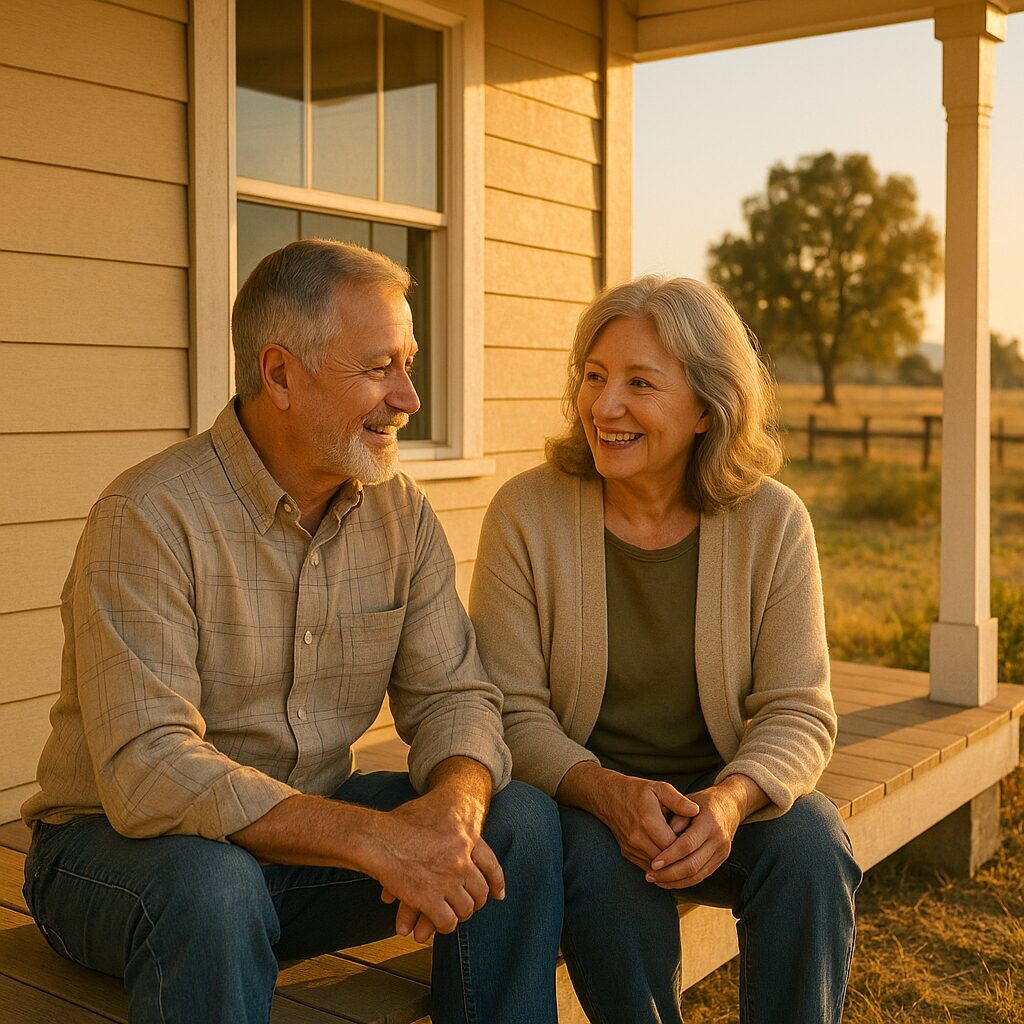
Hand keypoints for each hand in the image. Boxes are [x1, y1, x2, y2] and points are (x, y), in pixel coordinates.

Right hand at [363, 786, 504, 942]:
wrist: (376, 837)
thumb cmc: (400, 823)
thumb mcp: (436, 816)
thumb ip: (453, 829)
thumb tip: (463, 830)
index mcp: (465, 837)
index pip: (491, 865)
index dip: (496, 882)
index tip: (498, 894)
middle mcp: (461, 858)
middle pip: (480, 891)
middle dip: (474, 901)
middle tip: (467, 906)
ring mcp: (447, 879)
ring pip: (466, 909)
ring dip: (459, 914)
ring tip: (450, 914)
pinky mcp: (429, 898)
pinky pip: (447, 921)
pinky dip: (443, 926)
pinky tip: (437, 923)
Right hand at [593, 770, 699, 870]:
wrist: (608, 796)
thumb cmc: (637, 791)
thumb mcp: (659, 788)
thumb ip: (678, 800)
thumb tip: (696, 811)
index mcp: (648, 821)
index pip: (674, 844)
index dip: (688, 846)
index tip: (696, 841)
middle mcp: (637, 837)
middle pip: (666, 859)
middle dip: (680, 858)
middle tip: (693, 853)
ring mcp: (630, 847)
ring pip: (657, 867)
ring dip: (670, 864)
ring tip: (683, 858)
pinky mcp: (626, 853)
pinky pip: (646, 867)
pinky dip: (659, 866)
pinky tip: (669, 860)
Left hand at [645, 783, 744, 888]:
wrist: (728, 806)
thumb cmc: (703, 802)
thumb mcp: (688, 801)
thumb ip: (676, 818)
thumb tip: (662, 838)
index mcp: (709, 822)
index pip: (688, 845)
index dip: (670, 856)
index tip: (654, 863)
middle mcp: (718, 840)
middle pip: (693, 865)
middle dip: (670, 874)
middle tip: (651, 875)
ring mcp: (722, 852)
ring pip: (697, 876)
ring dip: (675, 881)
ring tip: (657, 880)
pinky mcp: (720, 861)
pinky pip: (701, 876)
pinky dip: (684, 882)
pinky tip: (670, 881)